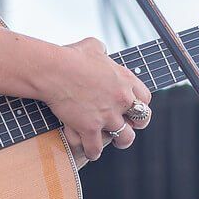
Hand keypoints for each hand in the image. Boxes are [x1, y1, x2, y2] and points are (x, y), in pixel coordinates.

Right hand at [39, 38, 151, 164]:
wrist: (53, 70)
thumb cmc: (70, 56)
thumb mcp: (93, 46)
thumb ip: (103, 52)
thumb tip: (103, 52)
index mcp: (125, 80)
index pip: (145, 98)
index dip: (139, 104)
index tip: (130, 107)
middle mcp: (121, 99)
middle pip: (142, 120)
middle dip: (134, 124)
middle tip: (125, 124)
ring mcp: (107, 116)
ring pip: (125, 138)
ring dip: (118, 140)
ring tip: (111, 139)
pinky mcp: (90, 128)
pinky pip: (96, 148)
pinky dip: (92, 151)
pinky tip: (89, 150)